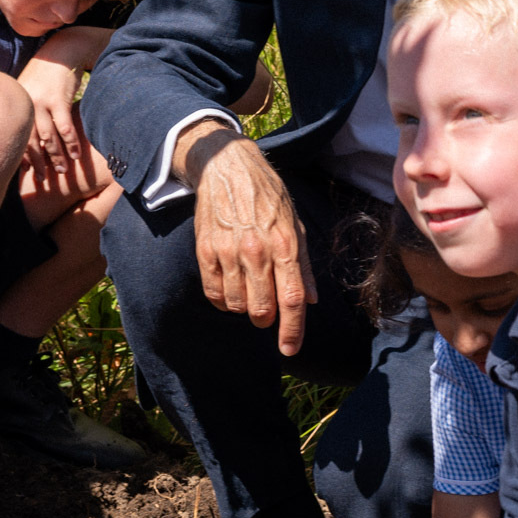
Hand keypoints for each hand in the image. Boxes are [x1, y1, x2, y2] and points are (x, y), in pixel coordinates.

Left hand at [17, 50, 86, 178]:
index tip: (25, 173)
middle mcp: (25, 104)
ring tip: (63, 170)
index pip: (15, 136)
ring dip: (56, 156)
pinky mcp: (58, 99)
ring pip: (48, 137)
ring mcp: (41, 101)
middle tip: (42, 179)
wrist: (61, 51)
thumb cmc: (45, 75)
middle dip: (36, 162)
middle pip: (28, 141)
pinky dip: (71, 143)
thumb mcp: (28, 89)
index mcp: (16, 104)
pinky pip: (64, 127)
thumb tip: (23, 137)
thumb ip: (25, 110)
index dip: (20, 156)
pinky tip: (76, 154)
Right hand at [182, 125, 315, 352]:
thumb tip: (312, 300)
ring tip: (247, 292)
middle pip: (262, 309)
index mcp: (285, 244)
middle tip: (266, 311)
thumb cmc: (267, 195)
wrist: (227, 167)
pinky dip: (222, 300)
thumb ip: (303, 264)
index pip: (292, 299)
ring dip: (244, 308)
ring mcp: (228, 251)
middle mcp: (257, 250)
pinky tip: (229, 289)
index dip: (293, 331)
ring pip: (236, 305)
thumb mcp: (295, 224)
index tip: (290, 350)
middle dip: (266, 320)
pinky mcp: (205, 250)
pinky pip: (213, 292)